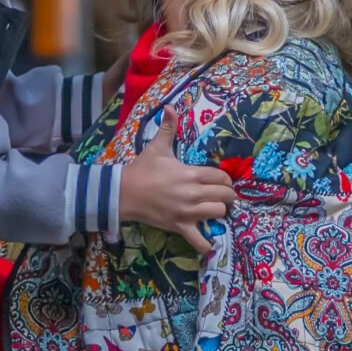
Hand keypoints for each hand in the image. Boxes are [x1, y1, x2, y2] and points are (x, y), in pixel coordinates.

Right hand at [118, 107, 235, 241]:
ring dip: (219, 212)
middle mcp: (193, 193)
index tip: (218, 181)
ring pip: (219, 213)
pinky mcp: (180, 226)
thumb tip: (170, 107)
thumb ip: (168, 128)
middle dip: (227, 195)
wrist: (124, 192)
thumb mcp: (157, 147)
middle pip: (226, 196)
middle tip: (220, 195)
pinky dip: (207, 243)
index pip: (222, 177)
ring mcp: (187, 212)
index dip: (224, 179)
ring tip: (213, 210)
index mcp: (191, 173)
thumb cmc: (143, 169)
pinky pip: (200, 241)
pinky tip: (209, 240)